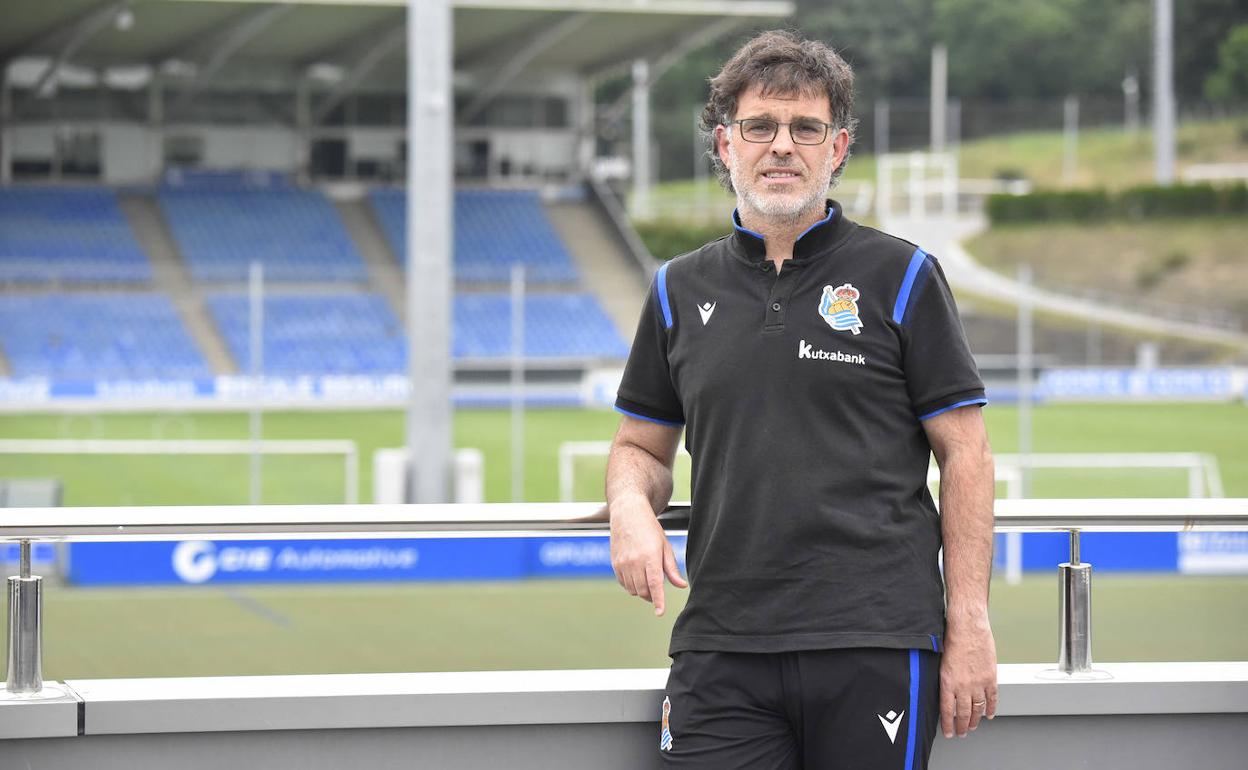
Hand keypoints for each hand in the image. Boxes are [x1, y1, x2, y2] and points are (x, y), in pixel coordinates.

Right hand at [609, 495, 687, 615]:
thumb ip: (671, 568)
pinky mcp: (615, 564)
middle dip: (652, 595)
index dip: (658, 601)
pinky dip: (632, 585)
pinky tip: (636, 575)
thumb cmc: (649, 528)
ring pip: (633, 590)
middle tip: (657, 588)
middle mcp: (634, 562)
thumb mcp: (664, 546)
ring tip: (647, 578)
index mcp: (650, 556)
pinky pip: (624, 584)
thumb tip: (681, 585)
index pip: (655, 585)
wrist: (628, 513)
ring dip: (642, 590)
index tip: (660, 612)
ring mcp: (623, 563)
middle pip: (644, 591)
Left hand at [939, 613, 997, 738]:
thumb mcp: (941, 661)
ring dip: (975, 720)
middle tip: (961, 733)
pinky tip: (989, 715)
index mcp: (947, 681)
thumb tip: (944, 692)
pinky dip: (991, 709)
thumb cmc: (952, 637)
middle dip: (962, 726)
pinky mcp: (990, 677)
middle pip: (963, 713)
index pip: (947, 710)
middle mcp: (963, 685)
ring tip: (972, 726)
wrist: (968, 625)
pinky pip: (992, 698)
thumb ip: (943, 678)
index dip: (948, 724)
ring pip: (978, 709)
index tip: (949, 732)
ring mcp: (978, 683)